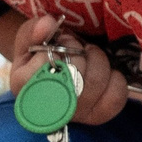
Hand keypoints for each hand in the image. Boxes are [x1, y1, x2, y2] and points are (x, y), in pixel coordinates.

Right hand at [8, 13, 127, 125]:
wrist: (54, 71)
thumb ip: (34, 30)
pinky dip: (115, 78)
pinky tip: (104, 72)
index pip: (46, 66)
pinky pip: (116, 96)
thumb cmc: (39, 55)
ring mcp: (75, 116)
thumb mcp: (29, 40)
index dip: (56, 50)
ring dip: (97, 60)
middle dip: (78, 51)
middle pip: (74, 75)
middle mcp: (49, 110)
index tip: (55, 46)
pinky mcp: (98, 116)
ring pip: (97, 82)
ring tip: (88, 56)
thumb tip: (48, 25)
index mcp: (25, 89)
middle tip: (74, 47)